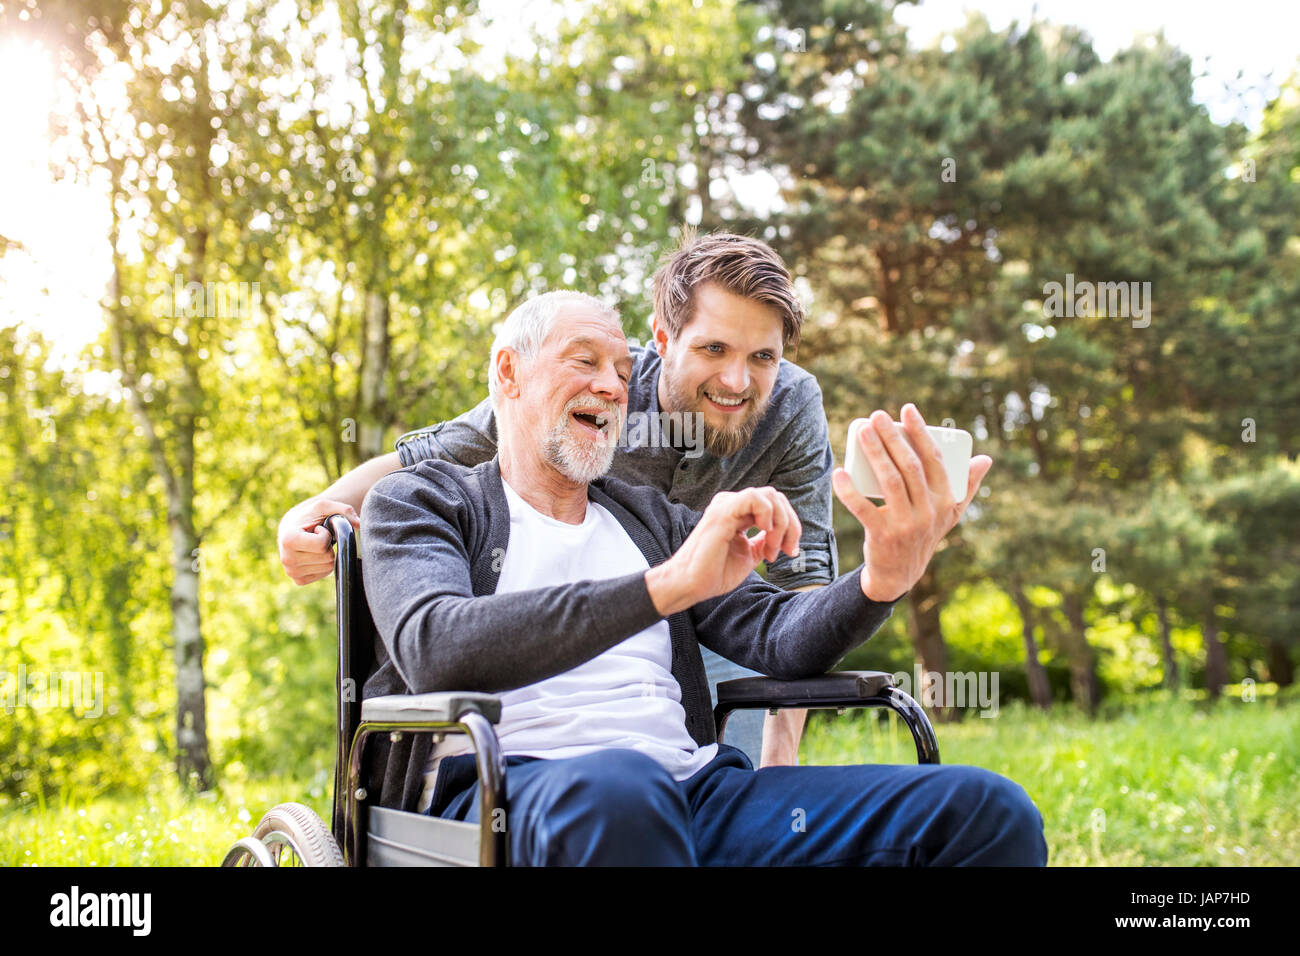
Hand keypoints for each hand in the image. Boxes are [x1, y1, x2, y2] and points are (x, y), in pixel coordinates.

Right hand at [277, 497, 359, 584]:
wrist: (293, 527)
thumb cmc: (310, 515)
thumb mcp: (324, 506)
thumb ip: (344, 510)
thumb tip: (360, 524)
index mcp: (289, 540)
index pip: (321, 545)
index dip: (326, 535)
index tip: (317, 529)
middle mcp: (287, 559)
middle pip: (327, 557)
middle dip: (328, 545)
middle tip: (316, 537)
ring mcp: (292, 572)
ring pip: (328, 567)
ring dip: (327, 554)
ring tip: (314, 545)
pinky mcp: (299, 580)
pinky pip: (324, 574)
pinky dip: (324, 563)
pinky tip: (314, 554)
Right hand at [646, 487, 801, 615]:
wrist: (692, 584)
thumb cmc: (714, 573)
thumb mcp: (749, 555)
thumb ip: (763, 542)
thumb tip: (781, 537)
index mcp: (739, 513)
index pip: (775, 506)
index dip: (791, 526)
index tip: (790, 552)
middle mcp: (732, 505)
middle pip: (777, 498)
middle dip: (791, 525)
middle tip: (787, 550)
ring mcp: (727, 506)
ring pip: (770, 495)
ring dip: (781, 522)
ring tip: (772, 548)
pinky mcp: (723, 512)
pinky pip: (754, 497)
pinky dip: (768, 514)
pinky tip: (764, 532)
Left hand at [832, 403, 991, 602]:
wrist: (900, 574)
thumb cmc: (924, 533)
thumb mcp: (949, 513)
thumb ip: (967, 486)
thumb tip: (985, 459)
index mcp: (946, 500)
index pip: (934, 460)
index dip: (921, 432)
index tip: (907, 409)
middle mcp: (929, 512)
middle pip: (910, 467)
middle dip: (893, 437)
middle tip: (877, 416)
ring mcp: (906, 525)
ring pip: (889, 482)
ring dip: (875, 453)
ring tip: (862, 432)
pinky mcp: (882, 536)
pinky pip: (864, 508)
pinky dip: (850, 491)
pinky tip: (840, 473)